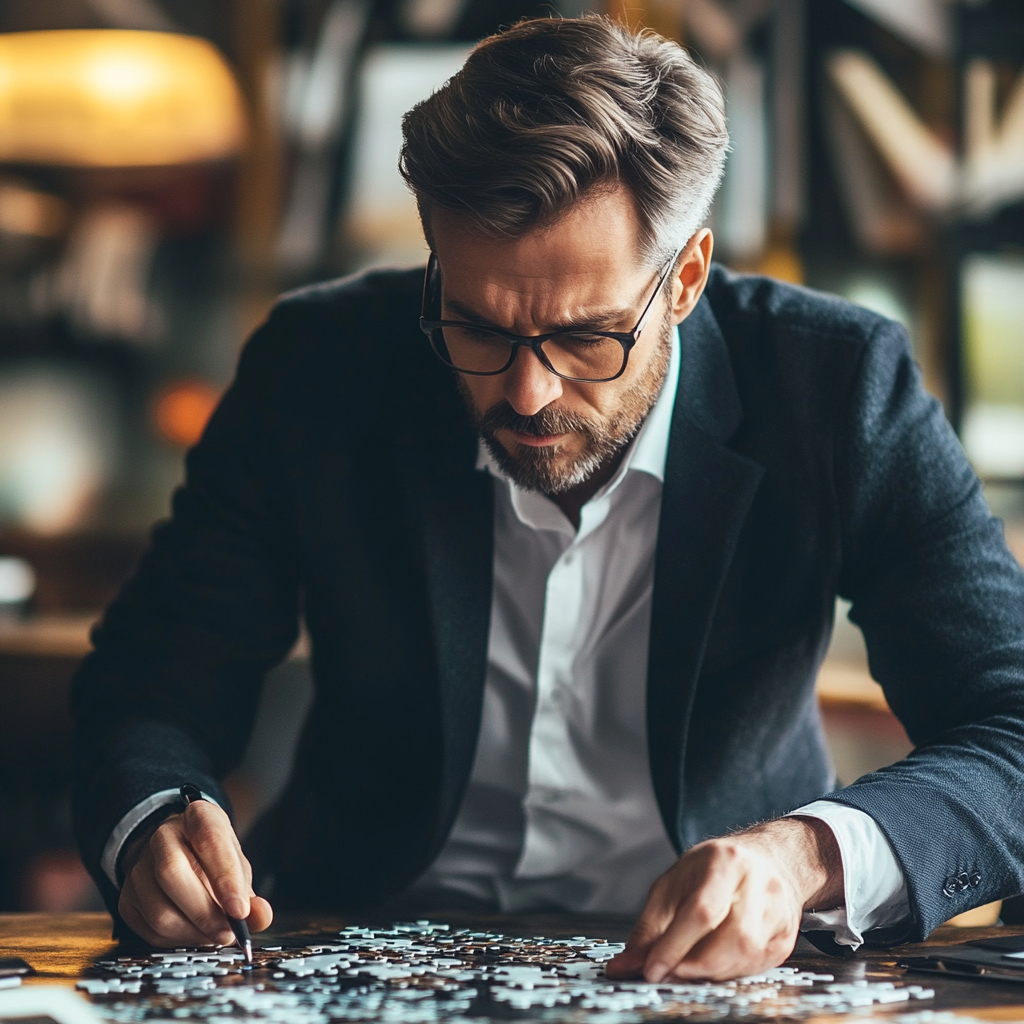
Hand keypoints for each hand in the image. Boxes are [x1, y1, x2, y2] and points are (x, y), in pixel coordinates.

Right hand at [118, 799, 272, 946]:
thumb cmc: (212, 858)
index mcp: (198, 816)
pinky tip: (194, 934)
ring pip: (159, 908)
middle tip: (228, 933)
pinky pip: (149, 928)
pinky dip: (176, 939)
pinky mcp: (127, 897)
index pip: (210, 841)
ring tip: (214, 935)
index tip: (240, 911)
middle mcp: (163, 836)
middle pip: (172, 873)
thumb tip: (261, 916)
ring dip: (191, 932)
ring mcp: (139, 866)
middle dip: (204, 912)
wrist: (176, 851)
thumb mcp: (236, 864)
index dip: (225, 879)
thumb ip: (249, 893)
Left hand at [606, 817, 842, 981]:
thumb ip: (649, 927)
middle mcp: (759, 883)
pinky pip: (756, 967)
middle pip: (731, 938)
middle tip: (667, 973)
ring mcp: (779, 911)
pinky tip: (711, 965)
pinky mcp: (786, 937)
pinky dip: (728, 973)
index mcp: (725, 860)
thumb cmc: (711, 870)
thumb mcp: (673, 884)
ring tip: (686, 968)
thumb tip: (622, 967)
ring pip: (746, 956)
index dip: (675, 945)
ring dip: (710, 972)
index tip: (651, 970)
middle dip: (694, 965)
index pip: (702, 910)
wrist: (765, 860)